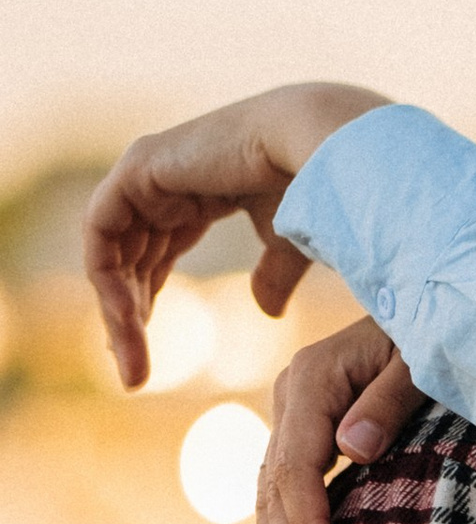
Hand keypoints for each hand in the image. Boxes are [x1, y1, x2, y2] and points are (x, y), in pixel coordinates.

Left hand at [84, 83, 390, 388]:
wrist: (325, 149)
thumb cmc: (319, 189)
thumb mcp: (290, 244)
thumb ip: (272, 273)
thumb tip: (266, 310)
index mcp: (201, 190)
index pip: (157, 251)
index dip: (150, 301)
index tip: (151, 360)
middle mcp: (169, 179)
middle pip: (130, 257)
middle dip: (128, 317)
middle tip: (135, 374)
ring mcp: (150, 170)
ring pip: (110, 252)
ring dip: (118, 310)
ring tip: (133, 359)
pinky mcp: (139, 167)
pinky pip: (101, 232)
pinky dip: (108, 279)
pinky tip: (128, 320)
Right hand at [259, 314, 426, 523]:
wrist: (433, 302)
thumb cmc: (437, 333)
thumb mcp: (423, 359)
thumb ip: (391, 400)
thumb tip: (352, 451)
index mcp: (311, 380)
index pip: (297, 467)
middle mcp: (290, 399)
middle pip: (275, 492)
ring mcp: (293, 418)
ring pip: (271, 500)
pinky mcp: (305, 436)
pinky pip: (285, 496)